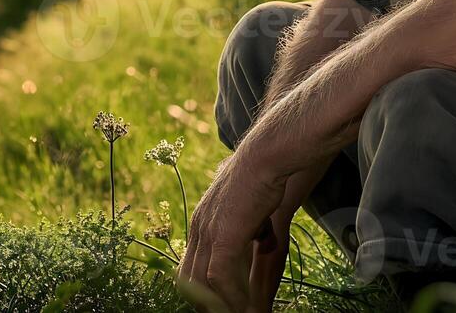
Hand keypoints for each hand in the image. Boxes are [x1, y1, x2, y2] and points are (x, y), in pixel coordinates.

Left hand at [177, 148, 287, 312]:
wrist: (266, 157)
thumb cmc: (265, 177)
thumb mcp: (255, 211)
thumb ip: (254, 235)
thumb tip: (264, 244)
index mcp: (202, 222)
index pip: (189, 267)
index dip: (202, 290)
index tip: (220, 303)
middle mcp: (199, 228)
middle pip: (189, 280)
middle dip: (206, 303)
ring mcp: (207, 232)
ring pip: (201, 284)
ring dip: (221, 304)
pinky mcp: (222, 236)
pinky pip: (219, 277)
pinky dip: (231, 296)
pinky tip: (247, 305)